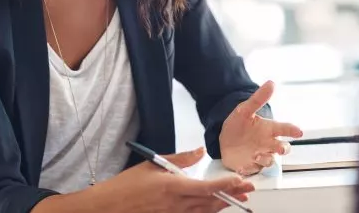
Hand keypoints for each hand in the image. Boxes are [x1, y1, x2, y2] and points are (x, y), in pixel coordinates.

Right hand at [88, 147, 253, 212]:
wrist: (109, 206)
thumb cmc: (127, 185)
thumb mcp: (153, 164)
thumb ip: (180, 159)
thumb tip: (200, 151)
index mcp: (172, 187)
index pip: (206, 187)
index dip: (225, 185)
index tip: (240, 180)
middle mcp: (176, 204)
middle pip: (210, 202)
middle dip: (232, 195)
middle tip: (248, 189)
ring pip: (204, 212)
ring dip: (223, 205)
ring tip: (239, 199)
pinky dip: (206, 212)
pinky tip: (215, 208)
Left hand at [220, 80, 303, 175]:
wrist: (224, 140)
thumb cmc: (238, 124)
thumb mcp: (245, 110)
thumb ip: (258, 99)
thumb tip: (271, 83)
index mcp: (269, 129)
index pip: (284, 129)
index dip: (292, 130)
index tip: (299, 132)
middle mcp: (268, 143)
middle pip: (282, 148)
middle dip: (283, 148)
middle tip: (280, 147)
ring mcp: (261, 156)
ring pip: (270, 160)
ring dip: (266, 159)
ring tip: (257, 156)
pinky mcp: (251, 166)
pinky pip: (254, 170)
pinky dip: (250, 169)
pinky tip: (243, 166)